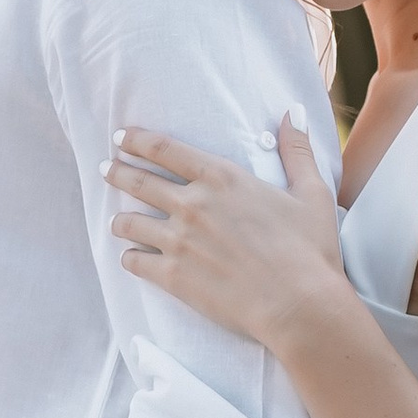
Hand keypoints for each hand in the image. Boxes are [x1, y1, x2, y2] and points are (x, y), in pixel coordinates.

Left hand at [108, 116, 348, 353]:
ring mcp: (179, 241)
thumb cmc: (309, 250)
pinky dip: (129, 258)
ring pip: (130, 223)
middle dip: (117, 172)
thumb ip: (297, 150)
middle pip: (138, 181)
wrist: (298, 305)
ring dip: (120, 220)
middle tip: (106, 169)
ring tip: (116, 221)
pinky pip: (135, 262)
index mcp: (221, 178)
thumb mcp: (311, 193)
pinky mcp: (173, 277)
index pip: (164, 149)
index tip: (122, 137)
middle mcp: (192, 204)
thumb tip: (291, 112)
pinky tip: (130, 258)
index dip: (137, 140)